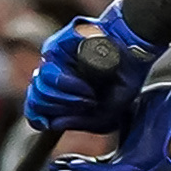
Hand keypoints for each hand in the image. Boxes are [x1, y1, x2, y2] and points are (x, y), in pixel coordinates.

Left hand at [21, 6, 161, 132]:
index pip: (35, 108)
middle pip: (35, 100)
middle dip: (58, 110)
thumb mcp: (106, 113)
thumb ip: (81, 122)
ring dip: (65, 100)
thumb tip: (54, 124)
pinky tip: (85, 89)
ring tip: (88, 98)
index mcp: (60, 91)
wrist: (135, 52)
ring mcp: (53, 60)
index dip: (38, 118)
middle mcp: (53, 75)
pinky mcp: (55, 46)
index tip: (49, 123)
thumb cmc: (123, 80)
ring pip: (39, 88)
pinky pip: (49, 73)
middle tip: (85, 107)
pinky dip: (67, 86)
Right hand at [50, 78, 170, 170]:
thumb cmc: (166, 106)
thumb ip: (108, 117)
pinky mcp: (145, 169)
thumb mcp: (128, 111)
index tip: (59, 161)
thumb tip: (86, 109)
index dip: (79, 168)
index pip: (100, 169)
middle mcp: (136, 170)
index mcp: (132, 158)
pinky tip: (74, 165)